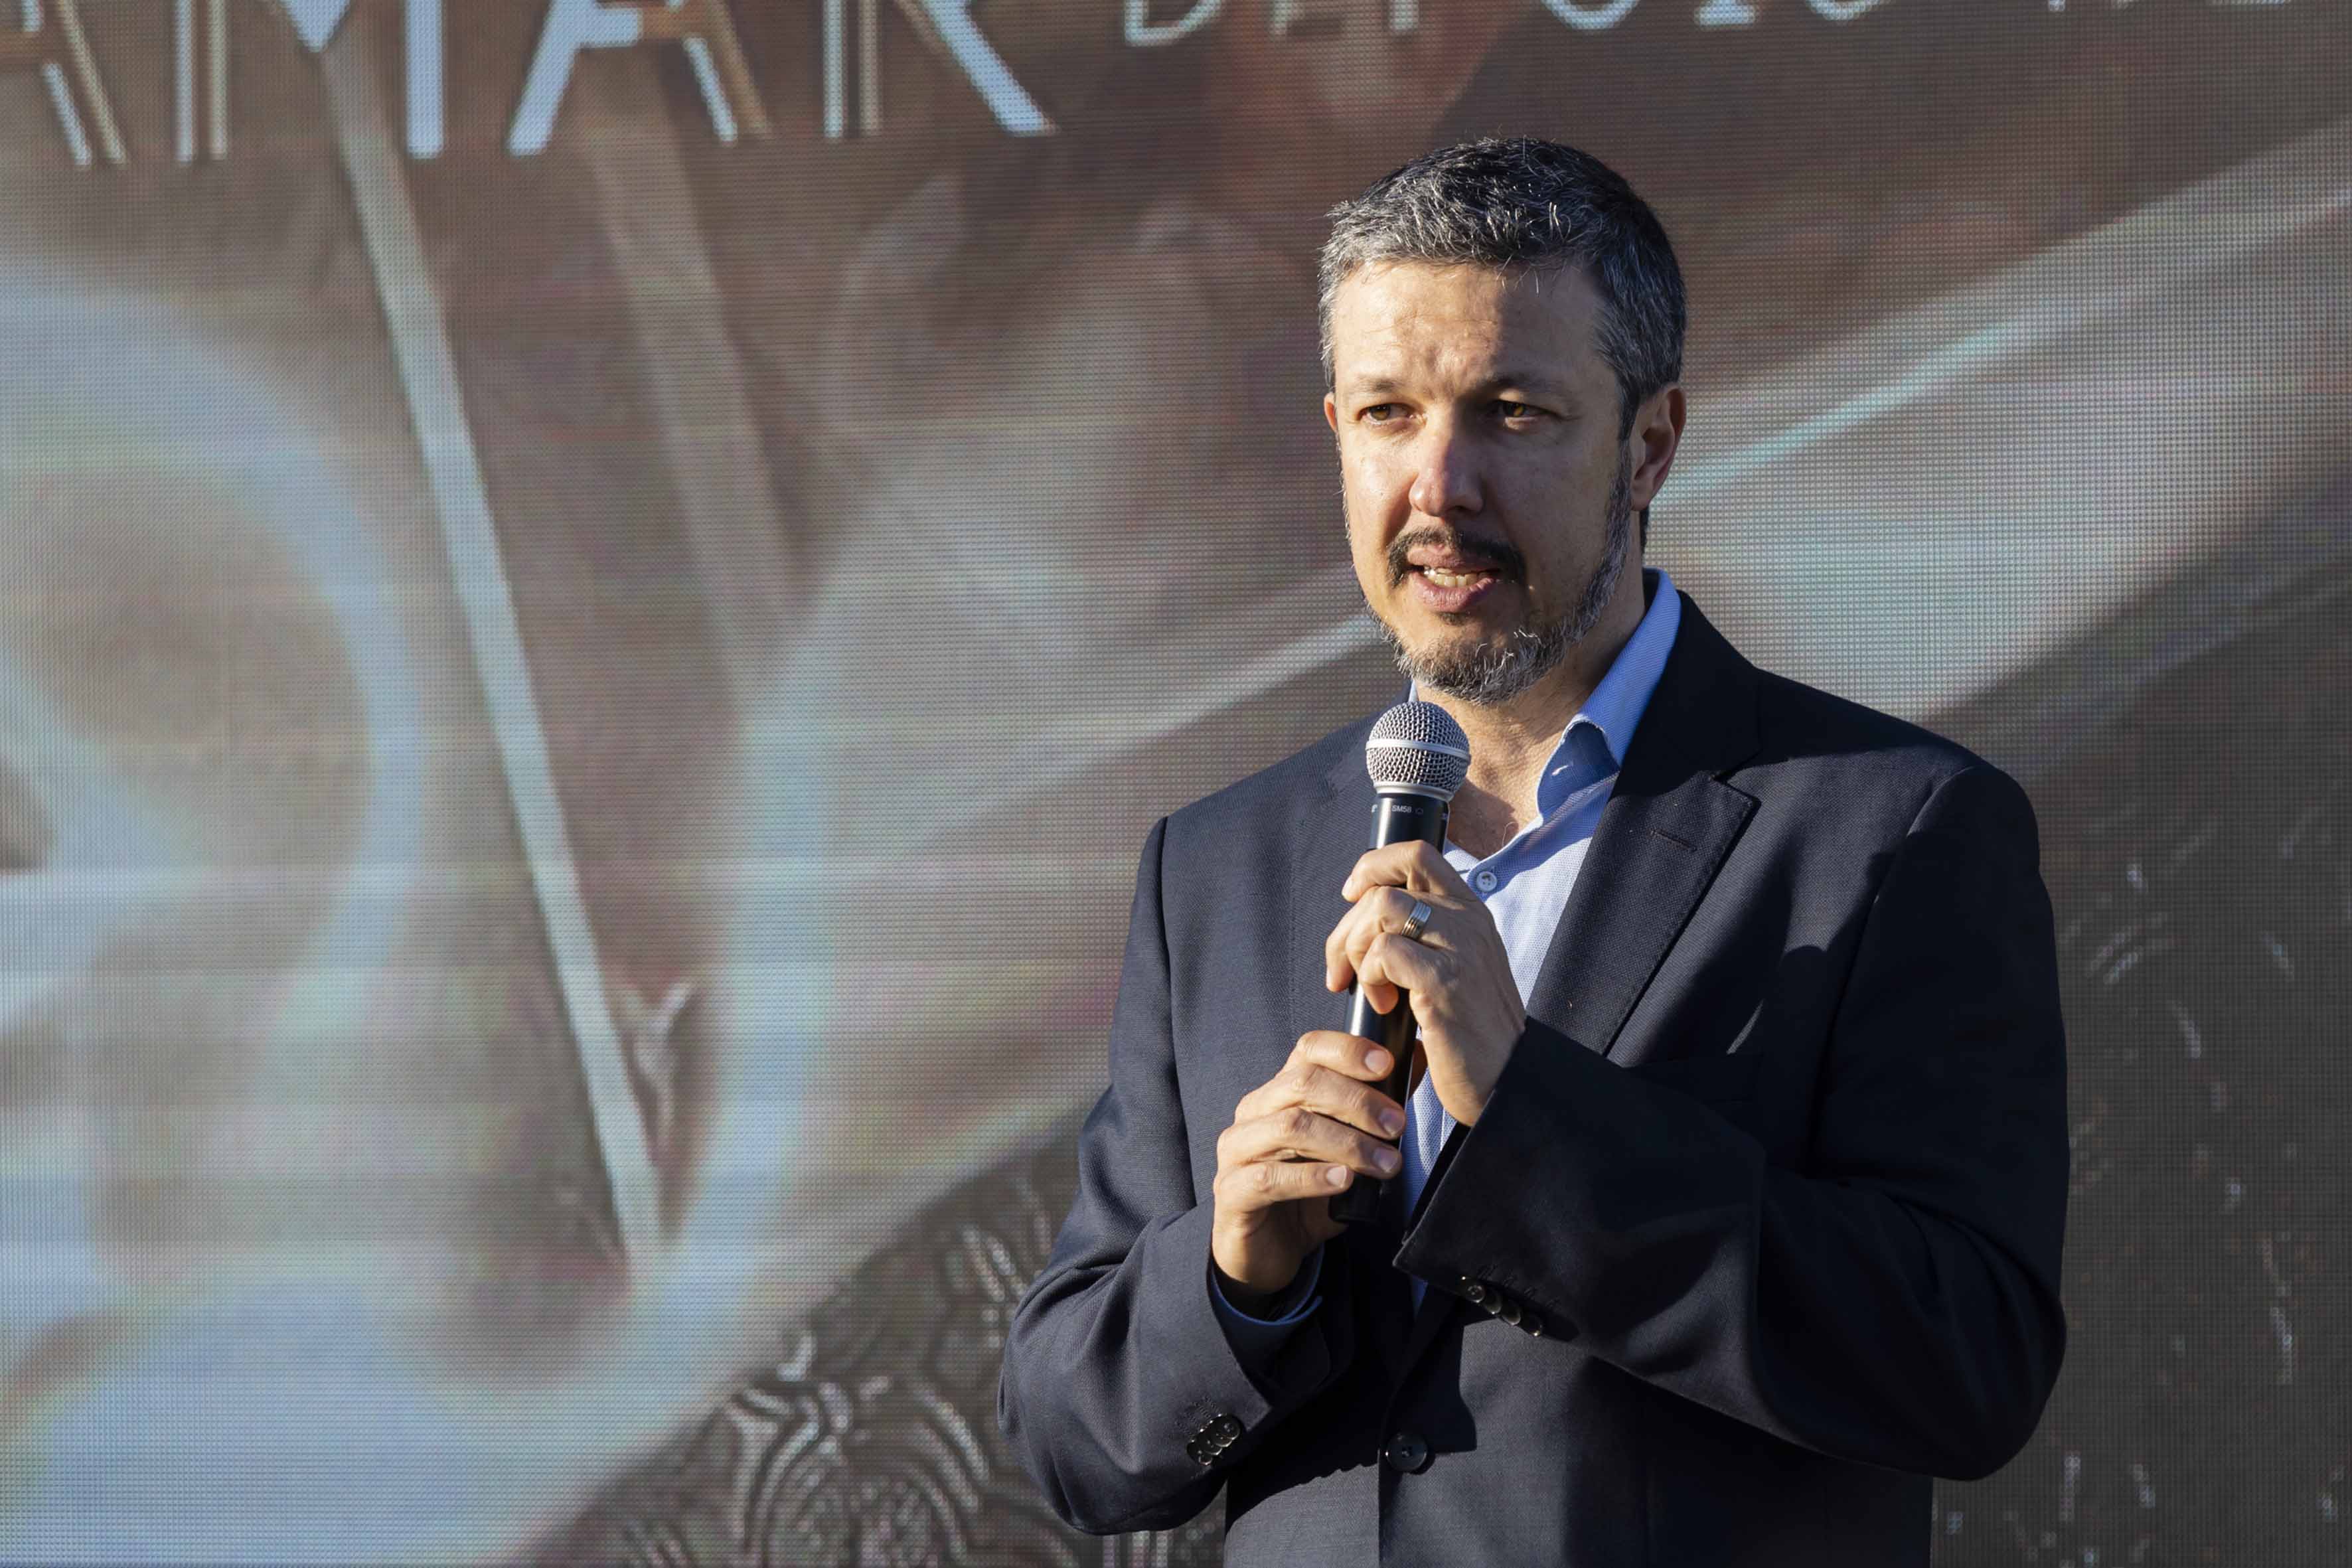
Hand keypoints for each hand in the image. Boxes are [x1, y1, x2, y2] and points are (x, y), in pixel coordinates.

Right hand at [1210, 1032, 1406, 1301]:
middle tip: (1396, 1125)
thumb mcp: (1346, 1152)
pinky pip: (1270, 1176)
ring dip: (1347, 1143)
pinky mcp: (1232, 1191)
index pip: (1308, 1050)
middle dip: (1357, 1100)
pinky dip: (1313, 1176)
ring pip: (1291, 1125)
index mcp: (1280, 1093)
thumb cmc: (1309, 1197)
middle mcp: (1254, 1112)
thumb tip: (1418, 1065)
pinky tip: (1344, 1181)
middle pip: (1302, 1082)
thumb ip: (1374, 1115)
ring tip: (1384, 1163)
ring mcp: (1238, 1151)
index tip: (1386, 1064)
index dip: (1347, 1050)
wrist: (1267, 1253)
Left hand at [1325, 840, 1525, 1125]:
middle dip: (1346, 928)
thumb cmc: (1471, 1033)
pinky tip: (1383, 1006)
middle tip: (1339, 970)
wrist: (1507, 1080)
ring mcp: (1460, 948)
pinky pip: (1385, 951)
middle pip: (1385, 887)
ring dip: (1356, 950)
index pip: (1418, 853)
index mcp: (1470, 912)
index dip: (1373, 866)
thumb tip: (1367, 920)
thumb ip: (1426, 937)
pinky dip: (1371, 976)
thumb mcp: (1456, 969)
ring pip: (1381, 910)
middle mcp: (1468, 921)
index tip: (1352, 897)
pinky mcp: (1445, 981)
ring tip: (1367, 988)